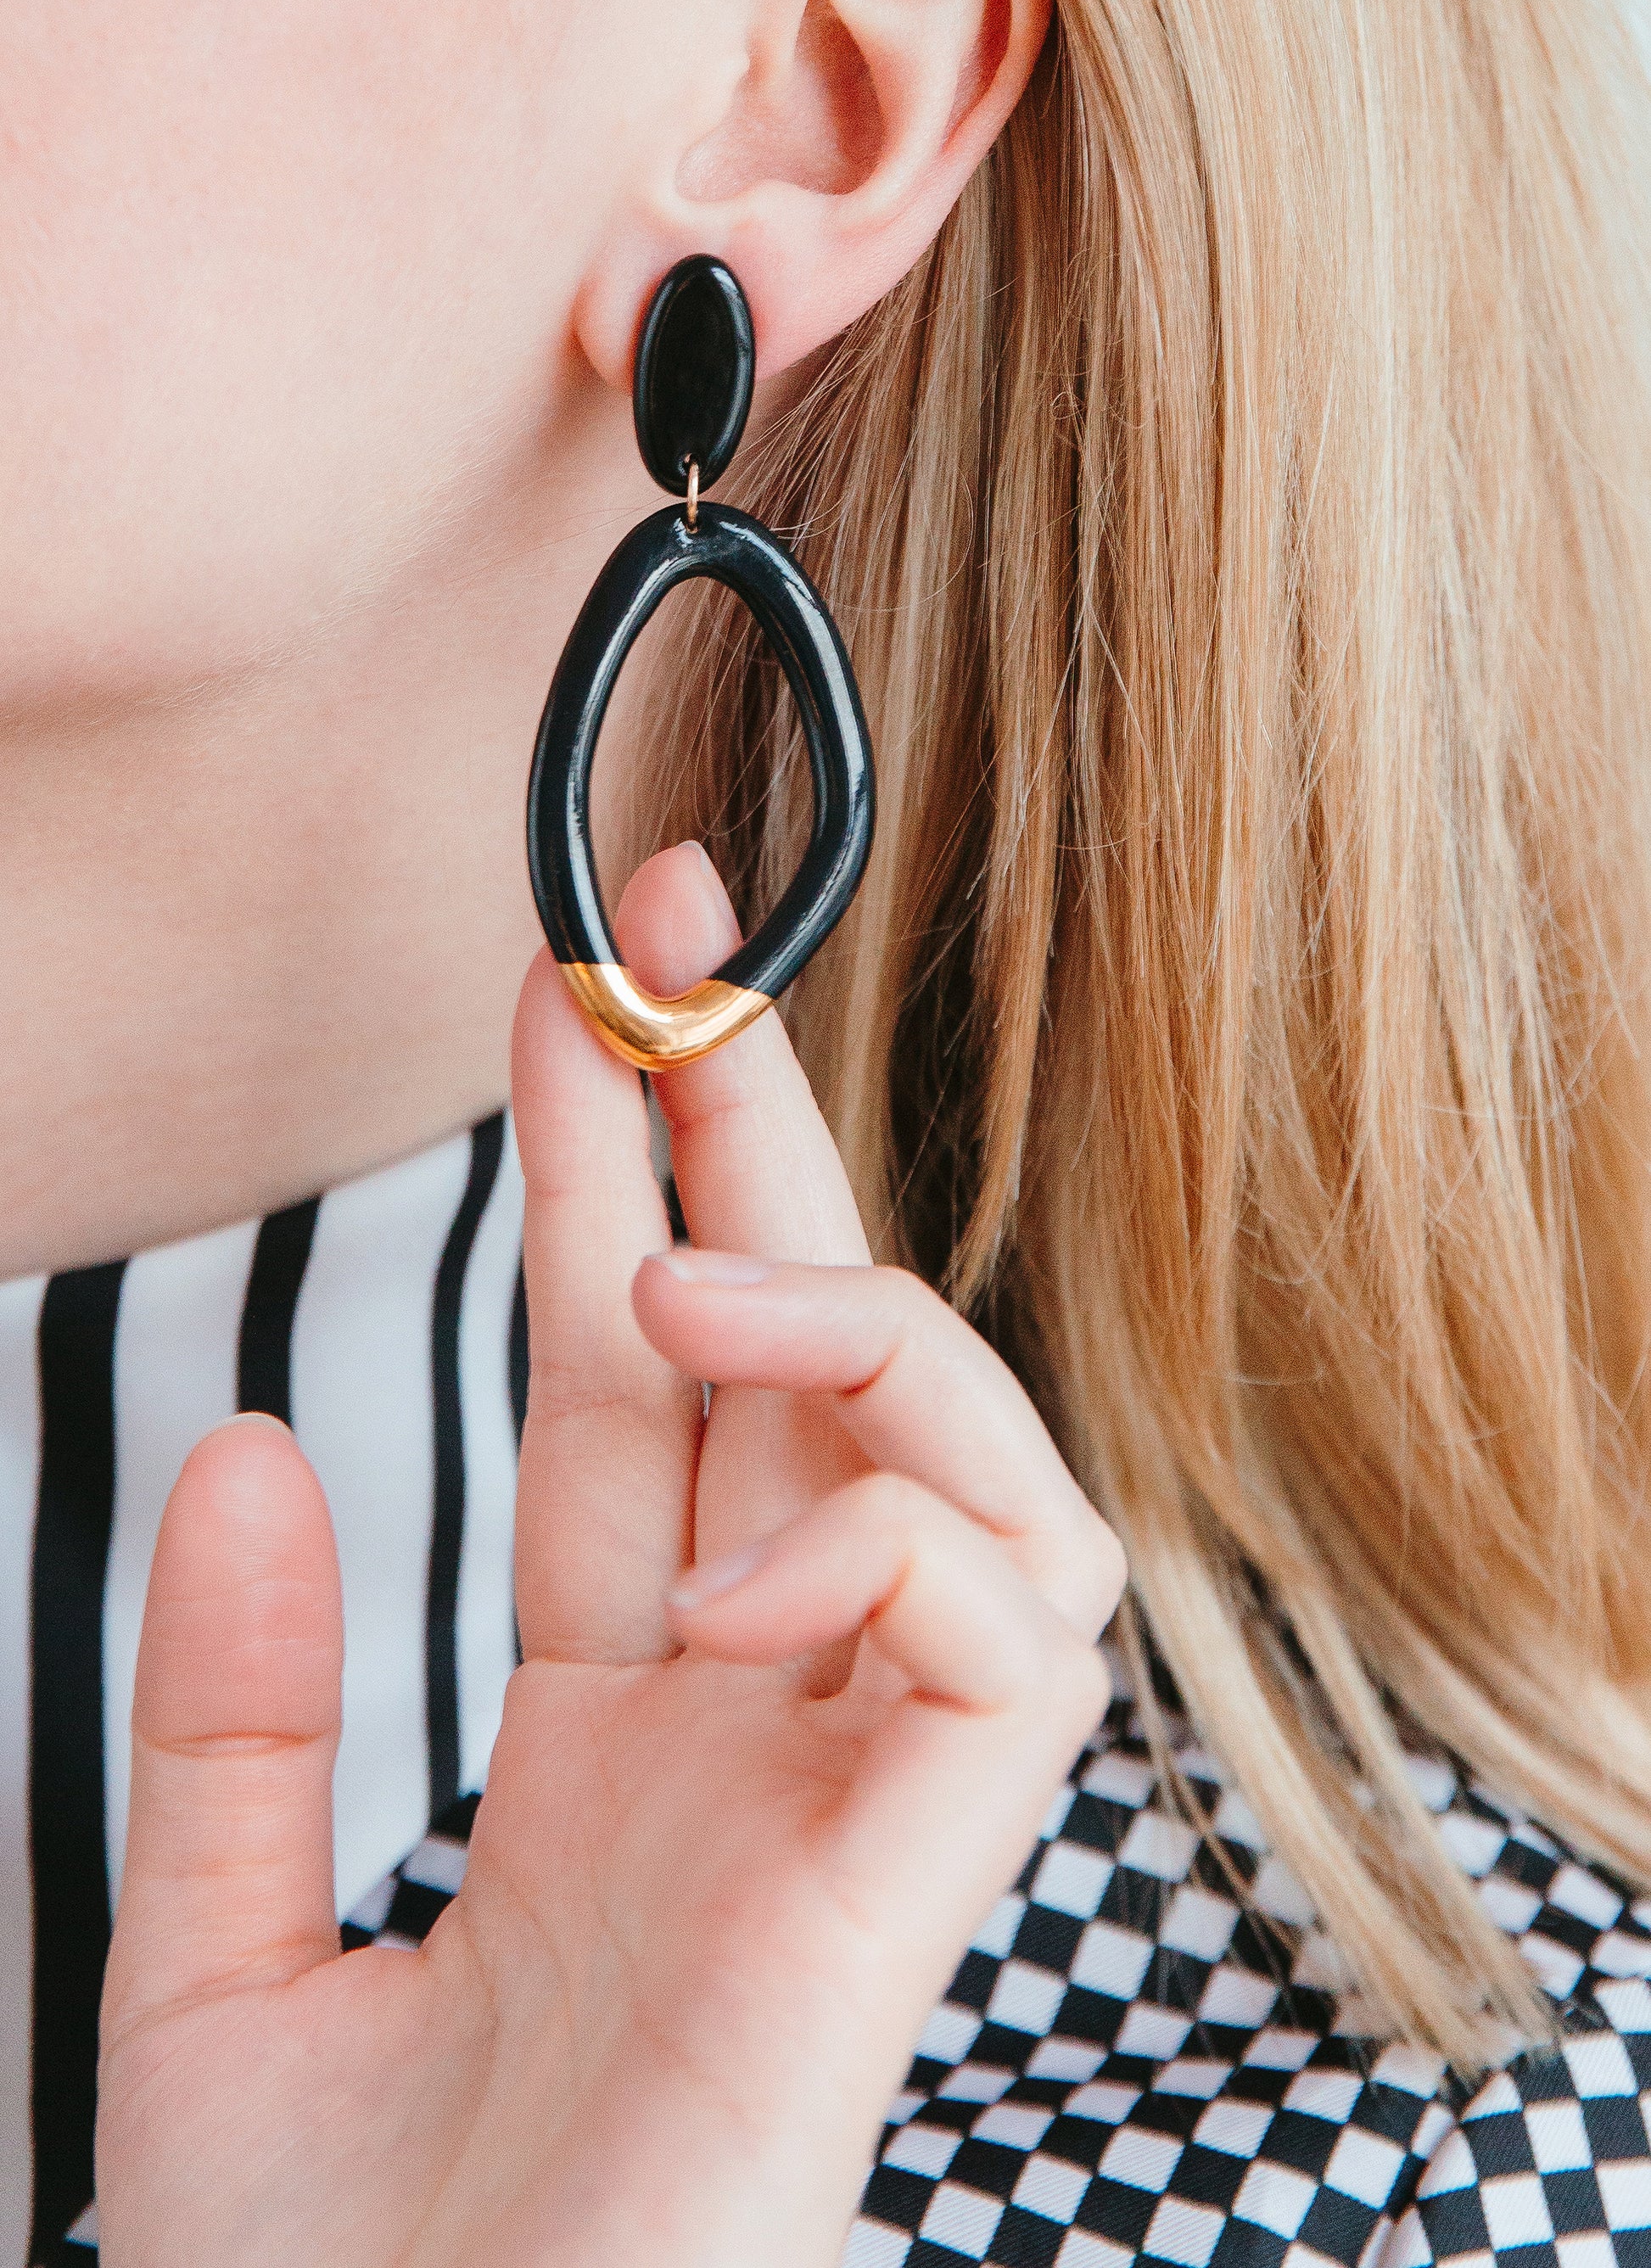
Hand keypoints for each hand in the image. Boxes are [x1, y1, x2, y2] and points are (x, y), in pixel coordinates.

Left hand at [97, 844, 1124, 2267]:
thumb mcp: (217, 1969)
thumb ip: (244, 1715)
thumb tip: (245, 1450)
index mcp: (612, 1750)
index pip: (627, 1410)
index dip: (599, 1197)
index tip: (566, 1006)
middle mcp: (753, 1746)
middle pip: (795, 1380)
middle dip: (745, 1143)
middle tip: (665, 933)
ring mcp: (844, 1814)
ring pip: (975, 1480)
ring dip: (852, 1329)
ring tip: (686, 1274)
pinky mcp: (909, 1901)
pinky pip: (1002, 1648)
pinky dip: (891, 1550)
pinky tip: (739, 1569)